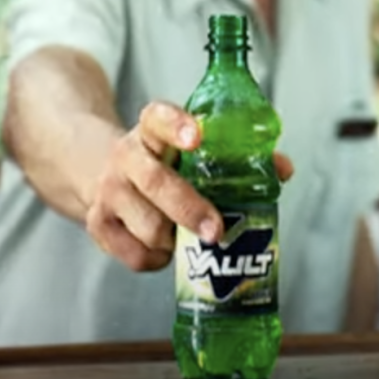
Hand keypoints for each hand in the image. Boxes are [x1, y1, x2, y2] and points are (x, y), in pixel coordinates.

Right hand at [85, 101, 292, 271]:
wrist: (99, 171)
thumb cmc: (163, 162)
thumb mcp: (189, 148)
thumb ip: (235, 155)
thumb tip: (281, 169)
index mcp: (151, 131)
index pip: (158, 118)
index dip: (176, 125)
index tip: (198, 136)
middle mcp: (125, 157)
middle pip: (156, 183)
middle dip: (190, 209)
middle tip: (216, 230)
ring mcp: (108, 191)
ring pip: (149, 227)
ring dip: (177, 240)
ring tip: (191, 238)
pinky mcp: (97, 224)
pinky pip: (136, 255)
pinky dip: (159, 260)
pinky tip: (167, 249)